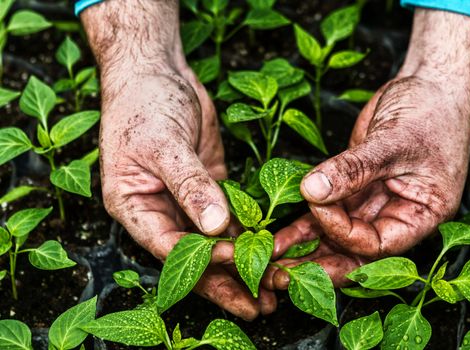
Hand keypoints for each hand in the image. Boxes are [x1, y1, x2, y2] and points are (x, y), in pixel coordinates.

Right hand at [81, 0, 275, 319]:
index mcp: (132, 206)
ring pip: (213, 242)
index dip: (200, 259)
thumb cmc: (145, 104)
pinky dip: (247, 236)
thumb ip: (189, 184)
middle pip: (193, 255)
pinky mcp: (209, 189)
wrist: (156, 72)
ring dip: (241, 265)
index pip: (167, 245)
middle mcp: (159, 210)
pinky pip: (229, 219)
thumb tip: (215, 226)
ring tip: (272, 290)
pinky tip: (269, 253)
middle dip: (224, 280)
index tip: (234, 263)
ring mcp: (185, 201)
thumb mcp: (164, 144)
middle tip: (259, 304)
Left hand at [264, 9, 469, 289]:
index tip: (317, 203)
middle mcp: (395, 216)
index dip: (342, 231)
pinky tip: (279, 237)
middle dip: (317, 263)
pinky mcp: (353, 188)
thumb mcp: (395, 141)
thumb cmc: (430, 111)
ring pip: (335, 235)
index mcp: (420, 216)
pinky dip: (304, 224)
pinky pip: (327, 211)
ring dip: (304, 248)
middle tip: (279, 273)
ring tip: (271, 257)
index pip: (376, 243)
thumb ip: (354, 168)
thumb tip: (312, 189)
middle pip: (353, 252)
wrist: (430, 85)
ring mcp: (373, 203)